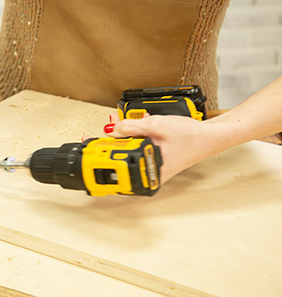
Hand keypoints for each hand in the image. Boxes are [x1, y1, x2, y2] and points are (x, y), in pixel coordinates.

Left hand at [104, 115, 229, 183]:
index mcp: (151, 170)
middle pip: (121, 160)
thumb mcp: (157, 125)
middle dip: (110, 143)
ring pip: (129, 155)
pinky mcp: (154, 162)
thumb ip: (132, 127)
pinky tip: (134, 128)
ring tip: (118, 125)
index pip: (118, 166)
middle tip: (98, 134)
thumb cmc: (190, 135)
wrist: (210, 137)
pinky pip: (138, 152)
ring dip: (122, 139)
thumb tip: (114, 130)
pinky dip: (134, 140)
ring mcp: (153, 169)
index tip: (89, 146)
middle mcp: (151, 174)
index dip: (102, 154)